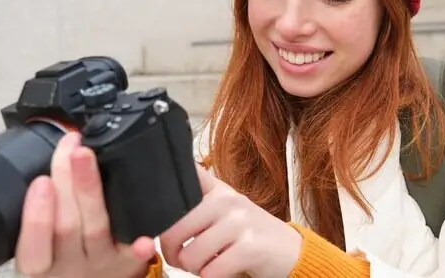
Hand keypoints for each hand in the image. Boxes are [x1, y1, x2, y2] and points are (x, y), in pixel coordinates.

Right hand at [14, 132, 156, 277]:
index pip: (33, 247)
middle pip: (66, 227)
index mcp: (39, 263)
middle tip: (70, 148)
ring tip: (86, 156)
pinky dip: (138, 246)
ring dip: (92, 191)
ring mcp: (99, 263)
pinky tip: (143, 239)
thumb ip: (42, 206)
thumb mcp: (40, 240)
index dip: (36, 215)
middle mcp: (68, 266)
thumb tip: (54, 150)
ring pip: (97, 229)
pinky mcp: (125, 261)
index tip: (41, 180)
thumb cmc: (59, 252)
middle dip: (67, 183)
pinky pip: (133, 253)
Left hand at [158, 163, 303, 277]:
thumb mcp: (224, 211)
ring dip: (194, 269)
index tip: (156, 206)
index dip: (162, 195)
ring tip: (207, 264)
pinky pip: (210, 272)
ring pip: (190, 256)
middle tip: (182, 259)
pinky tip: (222, 270)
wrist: (289, 252)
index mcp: (216, 189)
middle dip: (172, 253)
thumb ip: (195, 207)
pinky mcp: (249, 248)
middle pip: (173, 230)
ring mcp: (239, 222)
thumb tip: (156, 219)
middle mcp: (227, 200)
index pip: (183, 176)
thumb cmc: (248, 235)